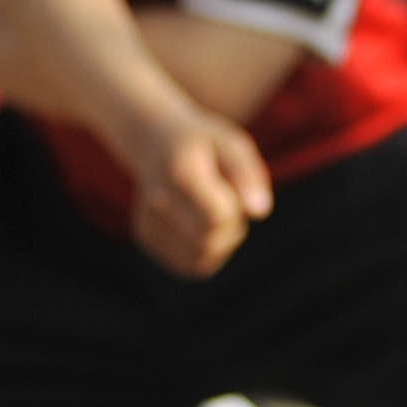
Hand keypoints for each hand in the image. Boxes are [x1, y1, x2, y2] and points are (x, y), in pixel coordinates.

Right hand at [120, 103, 273, 278]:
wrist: (154, 140)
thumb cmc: (204, 144)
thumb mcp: (233, 145)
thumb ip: (249, 176)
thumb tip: (260, 214)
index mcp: (179, 176)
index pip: (218, 219)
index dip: (237, 211)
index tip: (233, 191)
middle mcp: (157, 202)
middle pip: (209, 243)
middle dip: (232, 229)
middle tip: (227, 203)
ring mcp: (147, 223)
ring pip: (200, 261)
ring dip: (221, 244)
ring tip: (214, 213)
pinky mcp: (146, 239)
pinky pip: (191, 266)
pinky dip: (207, 253)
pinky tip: (202, 226)